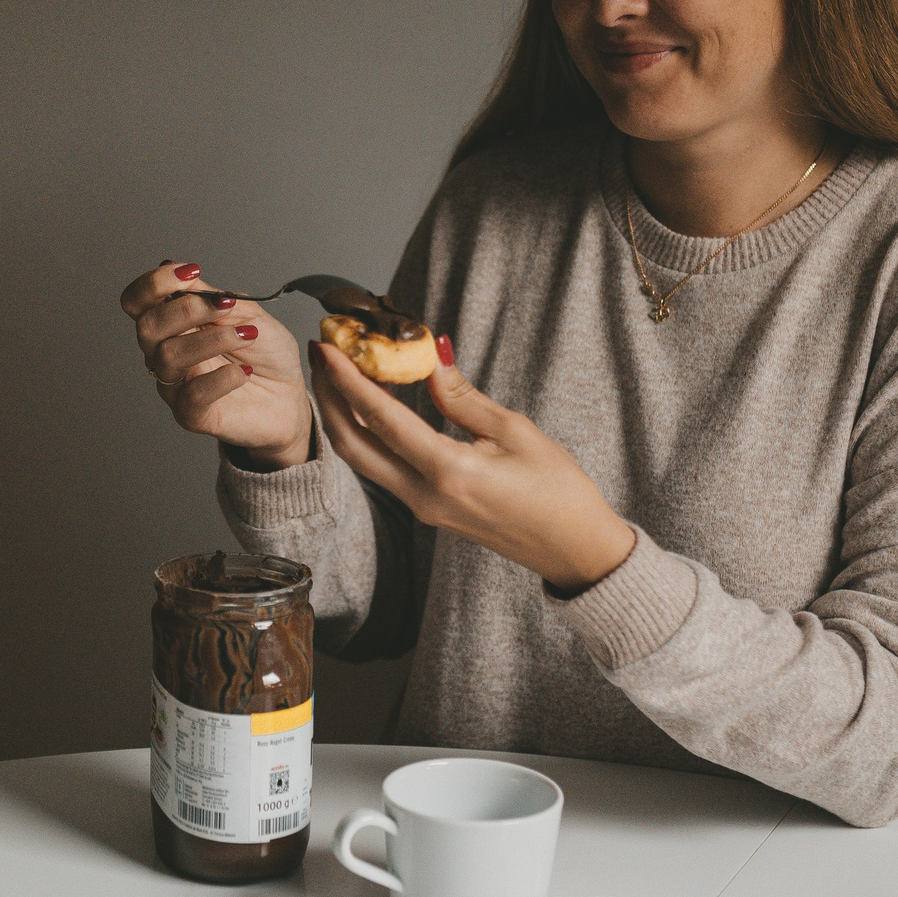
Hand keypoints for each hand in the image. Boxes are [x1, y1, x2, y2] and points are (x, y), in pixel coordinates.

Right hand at [121, 261, 312, 467]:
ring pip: (168, 356)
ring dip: (212, 340)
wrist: (288, 396)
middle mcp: (165, 352)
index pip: (137, 301)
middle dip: (187, 309)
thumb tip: (184, 274)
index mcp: (173, 324)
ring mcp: (176, 385)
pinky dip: (222, 379)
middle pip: (146, 326)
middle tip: (226, 307)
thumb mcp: (248, 314)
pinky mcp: (191, 414)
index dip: (154, 283)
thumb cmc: (266, 354)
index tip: (191, 271)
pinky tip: (245, 372)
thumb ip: (214, 297)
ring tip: (247, 338)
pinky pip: (192, 395)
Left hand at [310, 339, 636, 591]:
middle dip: (330, 399)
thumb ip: (462, 397)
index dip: (348, 380)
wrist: (575, 549)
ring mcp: (423, 509)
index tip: (328, 348)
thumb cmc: (558, 490)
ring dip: (346, 417)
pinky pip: (386, 469)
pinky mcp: (429, 512)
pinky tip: (374, 407)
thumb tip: (429, 359)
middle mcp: (424, 496)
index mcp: (447, 472)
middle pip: (354, 445)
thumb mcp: (514, 432)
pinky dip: (370, 435)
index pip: (382, 419)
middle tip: (322, 356)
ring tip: (340, 375)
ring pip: (365, 460)